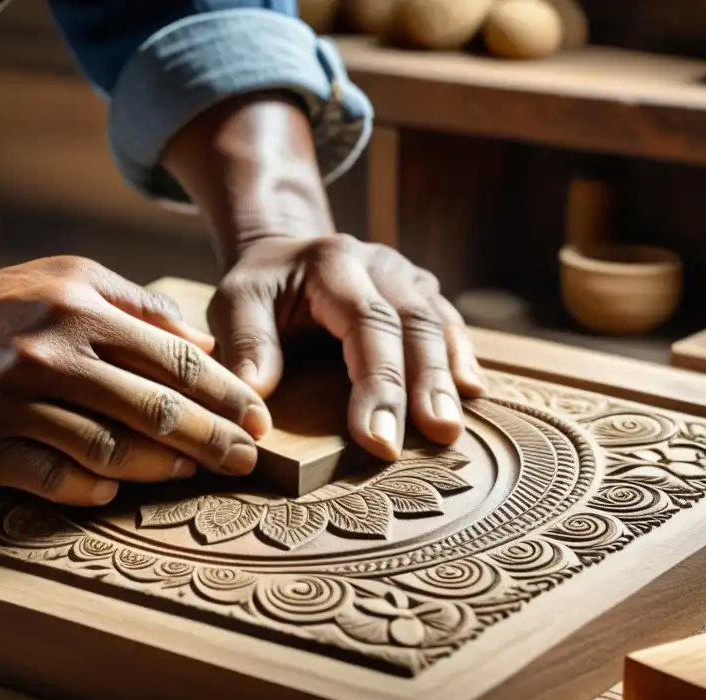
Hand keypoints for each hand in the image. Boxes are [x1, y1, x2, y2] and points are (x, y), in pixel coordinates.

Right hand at [0, 256, 271, 505]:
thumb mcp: (64, 278)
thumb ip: (135, 303)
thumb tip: (202, 343)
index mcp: (81, 310)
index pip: (172, 357)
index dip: (225, 393)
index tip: (260, 422)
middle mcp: (52, 353)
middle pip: (153, 405)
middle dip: (212, 436)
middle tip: (247, 460)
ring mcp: (15, 401)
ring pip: (108, 443)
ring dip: (160, 465)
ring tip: (194, 474)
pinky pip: (49, 474)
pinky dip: (89, 484)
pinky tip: (116, 489)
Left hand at [208, 234, 486, 460]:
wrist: (287, 255)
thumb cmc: (261, 288)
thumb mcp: (235, 302)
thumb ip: (245, 345)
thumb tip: (254, 407)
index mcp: (334, 263)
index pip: (367, 322)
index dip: (377, 381)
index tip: (377, 438)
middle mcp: (380, 264)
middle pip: (414, 323)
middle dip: (425, 383)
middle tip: (437, 435)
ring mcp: (407, 276)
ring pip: (438, 323)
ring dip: (447, 376)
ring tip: (451, 426)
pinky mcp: (421, 293)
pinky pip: (448, 324)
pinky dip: (460, 357)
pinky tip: (471, 390)